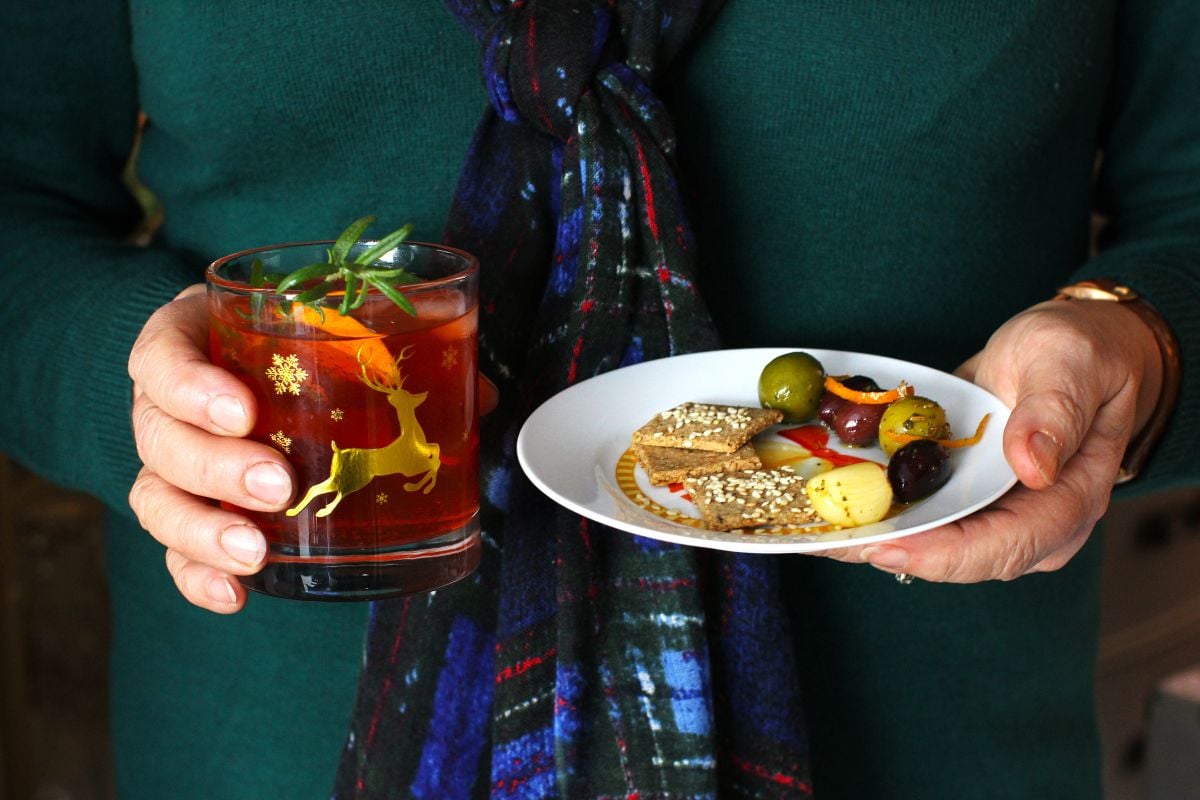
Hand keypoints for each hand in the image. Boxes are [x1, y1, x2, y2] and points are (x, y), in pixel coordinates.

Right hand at [127, 285, 501, 612]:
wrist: (254, 358)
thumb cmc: (294, 341)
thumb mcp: (330, 329)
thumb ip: (398, 353)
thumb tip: (477, 395)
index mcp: (196, 341)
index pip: (163, 355)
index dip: (192, 385)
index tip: (244, 411)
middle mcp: (169, 403)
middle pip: (160, 437)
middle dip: (216, 467)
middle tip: (278, 484)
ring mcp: (172, 461)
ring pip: (157, 498)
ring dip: (204, 531)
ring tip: (257, 552)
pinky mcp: (188, 509)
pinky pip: (175, 549)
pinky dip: (199, 576)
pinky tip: (235, 595)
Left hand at [821, 298, 1164, 582]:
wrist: (1070, 352)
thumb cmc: (1079, 354)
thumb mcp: (1068, 364)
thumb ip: (1054, 412)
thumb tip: (1032, 466)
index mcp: (1069, 500)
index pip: (1006, 546)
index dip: (943, 555)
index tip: (888, 549)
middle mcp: (1031, 523)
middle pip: (957, 557)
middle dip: (888, 550)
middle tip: (826, 542)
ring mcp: (995, 516)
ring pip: (931, 543)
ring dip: (870, 537)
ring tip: (811, 531)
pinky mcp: (965, 502)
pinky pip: (919, 516)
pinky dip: (874, 513)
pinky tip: (825, 507)